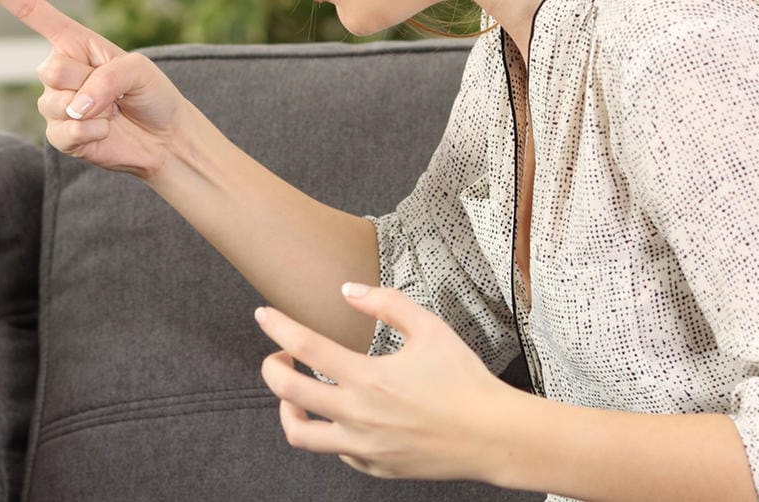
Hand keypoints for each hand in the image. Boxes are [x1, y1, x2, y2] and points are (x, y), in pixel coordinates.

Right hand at [0, 0, 194, 178]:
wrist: (163, 137)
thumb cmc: (151, 94)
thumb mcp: (139, 69)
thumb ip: (107, 78)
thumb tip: (76, 107)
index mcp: (74, 41)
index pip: (31, 12)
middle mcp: (59, 69)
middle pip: (49, 70)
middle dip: (86, 82)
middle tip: (112, 92)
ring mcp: (55, 103)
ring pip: (53, 103)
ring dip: (92, 111)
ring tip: (111, 112)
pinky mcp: (59, 136)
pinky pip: (62, 133)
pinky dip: (90, 134)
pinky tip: (104, 131)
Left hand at [254, 283, 510, 481]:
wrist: (495, 437)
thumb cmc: (465, 380)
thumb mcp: (431, 328)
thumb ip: (386, 304)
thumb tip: (348, 290)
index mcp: (369, 378)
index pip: (305, 346)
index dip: (278, 327)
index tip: (263, 315)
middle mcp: (358, 416)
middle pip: (288, 391)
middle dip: (271, 367)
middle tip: (279, 354)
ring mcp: (364, 448)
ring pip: (300, 434)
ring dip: (287, 409)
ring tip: (295, 392)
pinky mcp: (376, 468)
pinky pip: (336, 452)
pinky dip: (329, 431)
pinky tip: (340, 415)